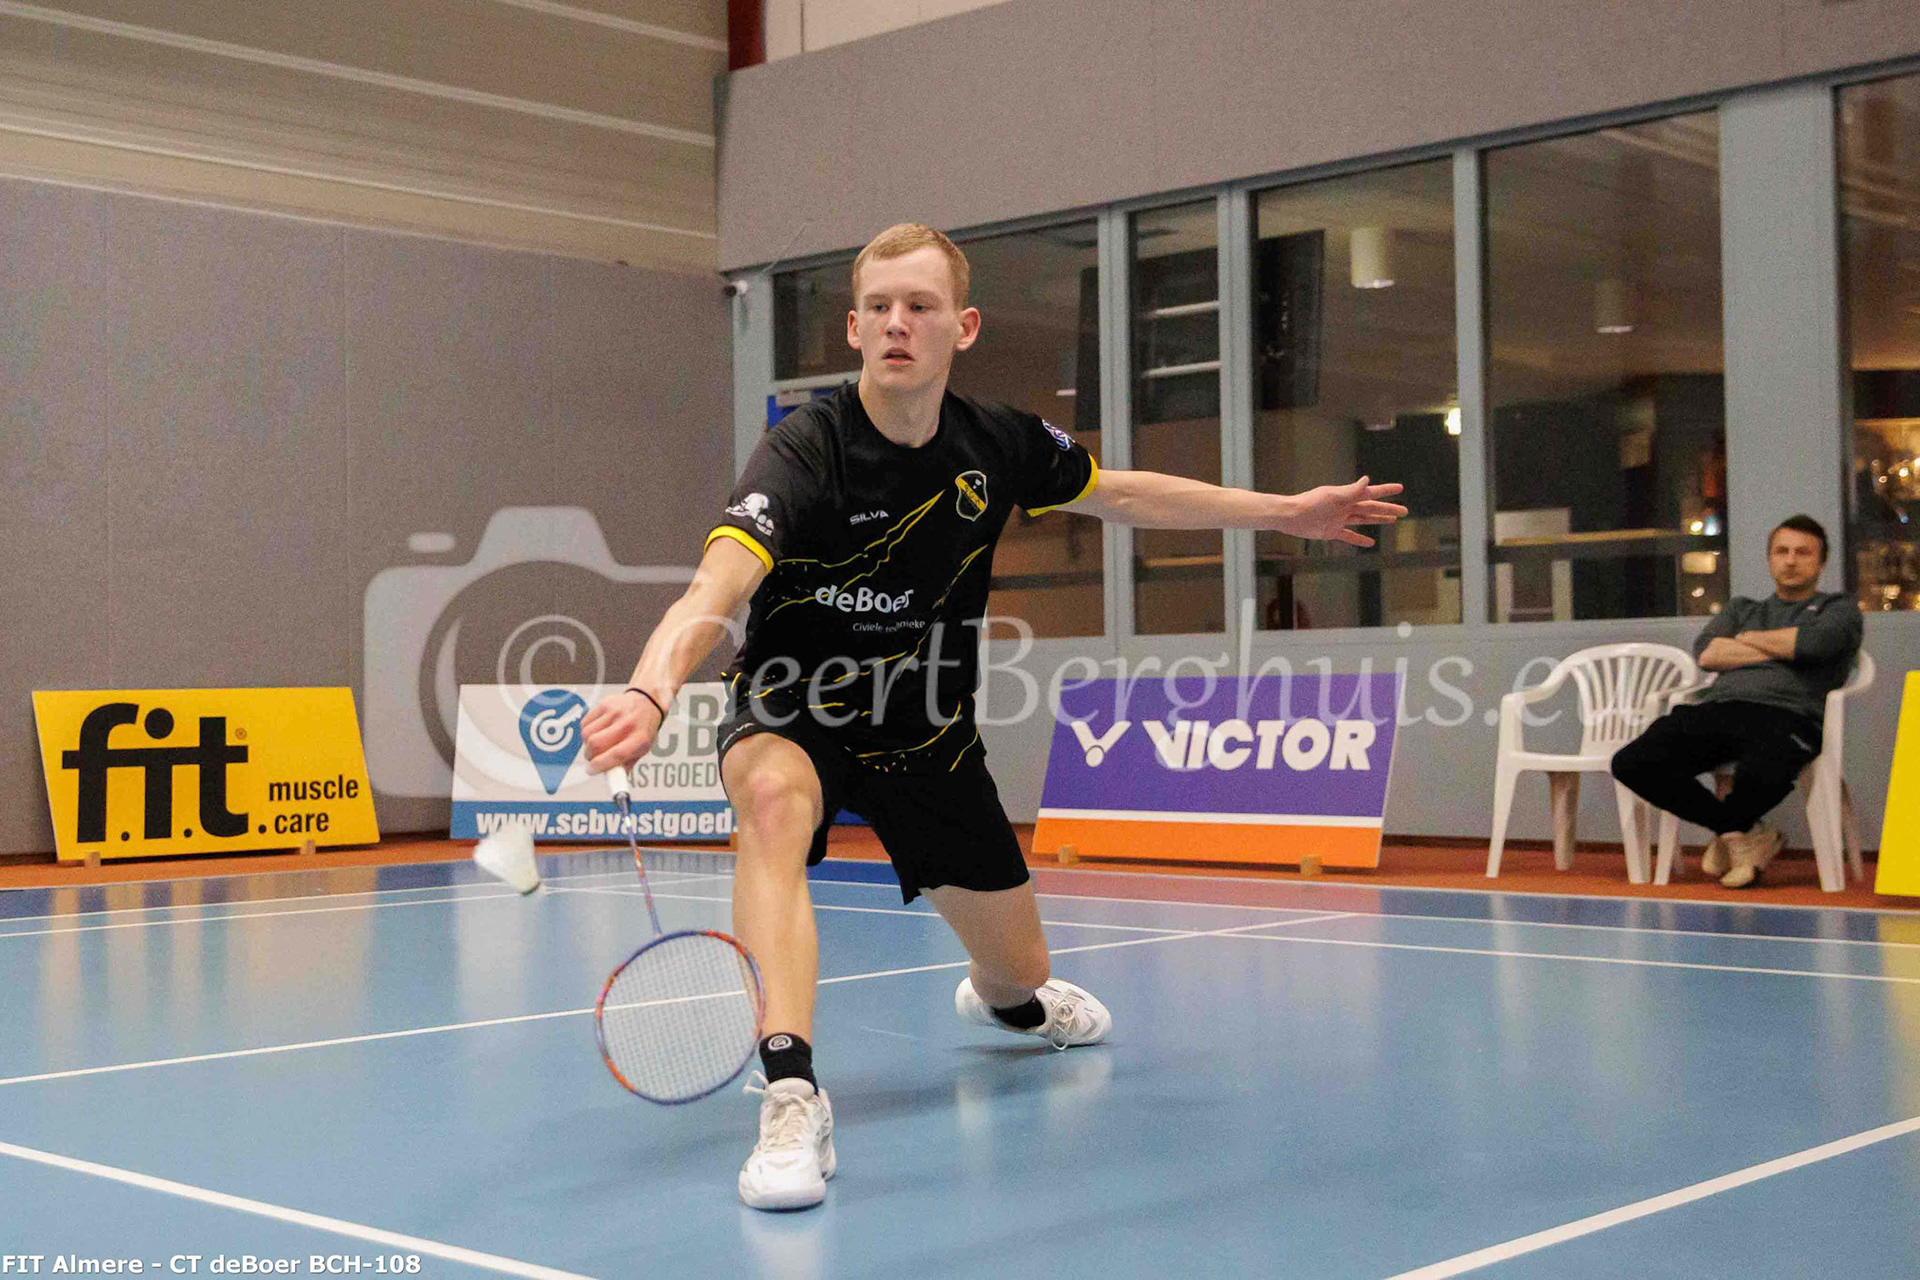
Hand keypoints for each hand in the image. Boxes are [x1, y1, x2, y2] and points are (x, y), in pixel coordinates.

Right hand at [581, 688, 667, 773]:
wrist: (647, 702)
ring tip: (597, 744)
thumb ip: (626, 765)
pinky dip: (586, 732)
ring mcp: (615, 712)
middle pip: (596, 744)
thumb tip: (611, 779)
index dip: (600, 765)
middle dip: (590, 756)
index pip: (616, 754)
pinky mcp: (605, 704)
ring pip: (587, 734)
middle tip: (594, 758)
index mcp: (640, 738)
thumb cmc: (643, 729)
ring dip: (587, 744)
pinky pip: (585, 723)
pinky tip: (596, 732)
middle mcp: (628, 724)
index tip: (592, 770)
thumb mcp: (642, 749)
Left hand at [1281, 476, 1407, 546]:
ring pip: (1364, 519)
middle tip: (1405, 511)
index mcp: (1347, 496)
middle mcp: (1346, 506)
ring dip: (1378, 519)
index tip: (1400, 488)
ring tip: (1393, 521)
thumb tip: (1367, 480)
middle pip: (1372, 507)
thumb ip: (1351, 491)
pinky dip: (1360, 539)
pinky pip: (1349, 536)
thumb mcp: (1332, 497)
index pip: (1371, 492)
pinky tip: (1371, 542)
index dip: (1386, 491)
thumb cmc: (1310, 504)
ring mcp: (1340, 519)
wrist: (1291, 516)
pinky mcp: (1332, 531)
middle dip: (1388, 509)